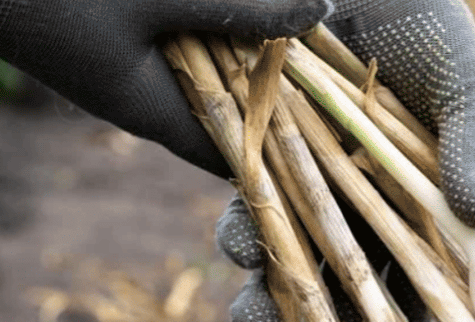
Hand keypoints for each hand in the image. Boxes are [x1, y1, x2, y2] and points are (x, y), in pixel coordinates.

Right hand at [0, 0, 333, 175]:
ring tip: (309, 16)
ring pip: (210, 61)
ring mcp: (126, 62)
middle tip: (346, 58)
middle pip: (235, 104)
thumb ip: (236, 5)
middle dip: (287, 82)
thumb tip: (321, 7)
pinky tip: (242, 4)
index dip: (301, 149)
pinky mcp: (114, 28)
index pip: (244, 154)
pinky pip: (179, 32)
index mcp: (154, 112)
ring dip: (249, 35)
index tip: (360, 134)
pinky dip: (209, 16)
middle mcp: (143, 97)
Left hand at [220, 0, 474, 321]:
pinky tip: (240, 245)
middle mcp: (377, 215)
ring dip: (274, 313)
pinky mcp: (260, 168)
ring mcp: (315, 194)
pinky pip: (256, 224)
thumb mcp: (453, 64)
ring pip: (297, 279)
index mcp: (437, 210)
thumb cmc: (408, 5)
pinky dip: (247, 245)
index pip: (435, 305)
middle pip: (354, 312)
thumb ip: (470, 135)